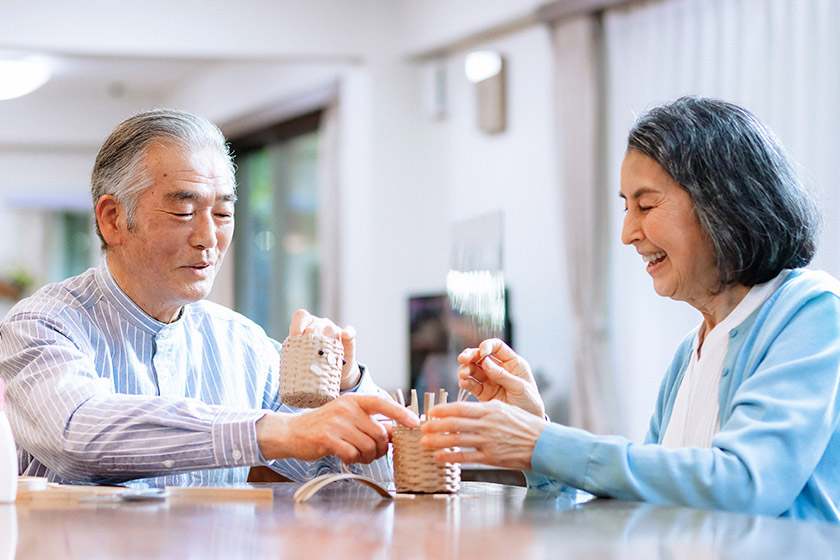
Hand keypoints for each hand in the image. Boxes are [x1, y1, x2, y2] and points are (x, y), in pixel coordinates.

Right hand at [256, 394, 419, 464]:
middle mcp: (347, 409)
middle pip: (379, 433)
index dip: (401, 413)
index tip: (415, 422)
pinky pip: (353, 454)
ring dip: (366, 456)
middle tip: (371, 452)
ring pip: (369, 446)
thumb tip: (396, 432)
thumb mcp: (347, 417)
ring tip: (356, 454)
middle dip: (380, 448)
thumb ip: (370, 422)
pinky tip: (345, 456)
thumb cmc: (324, 426)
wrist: (292, 432)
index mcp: (354, 401)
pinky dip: (353, 460)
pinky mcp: (328, 438)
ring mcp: (337, 423)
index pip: (383, 404)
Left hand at [289, 309, 360, 390]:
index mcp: (308, 323)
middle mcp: (322, 323)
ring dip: (325, 344)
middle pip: (314, 326)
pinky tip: (344, 334)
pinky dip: (348, 332)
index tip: (294, 339)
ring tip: (321, 358)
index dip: (296, 327)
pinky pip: (350, 332)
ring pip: (330, 331)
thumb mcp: (300, 354)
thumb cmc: (311, 361)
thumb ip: (293, 349)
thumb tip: (287, 354)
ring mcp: (335, 330)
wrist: (330, 372)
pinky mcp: (348, 340)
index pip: (301, 316)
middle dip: (308, 340)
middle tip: (307, 355)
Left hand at [420, 401, 546, 469]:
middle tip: (422, 428)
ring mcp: (488, 441)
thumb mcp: (506, 410)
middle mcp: (487, 424)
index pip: (460, 408)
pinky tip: (439, 457)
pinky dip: (450, 457)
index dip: (443, 410)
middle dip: (435, 426)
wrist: (544, 444)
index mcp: (490, 409)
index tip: (431, 412)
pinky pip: (466, 457)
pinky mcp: (491, 457)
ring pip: (456, 440)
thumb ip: (486, 410)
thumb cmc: (525, 426)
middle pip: (454, 424)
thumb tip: (464, 411)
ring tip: (424, 443)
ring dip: (437, 441)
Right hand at [457, 338, 545, 416]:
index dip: (487, 346)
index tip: (482, 352)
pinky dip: (465, 382)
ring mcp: (490, 380)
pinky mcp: (483, 392)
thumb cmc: (530, 403)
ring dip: (465, 369)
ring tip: (462, 374)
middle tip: (462, 359)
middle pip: (481, 356)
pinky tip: (464, 383)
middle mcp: (499, 369)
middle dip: (470, 355)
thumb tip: (486, 361)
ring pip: (473, 369)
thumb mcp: (521, 387)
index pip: (497, 347)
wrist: (526, 424)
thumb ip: (503, 375)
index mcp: (512, 363)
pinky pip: (471, 384)